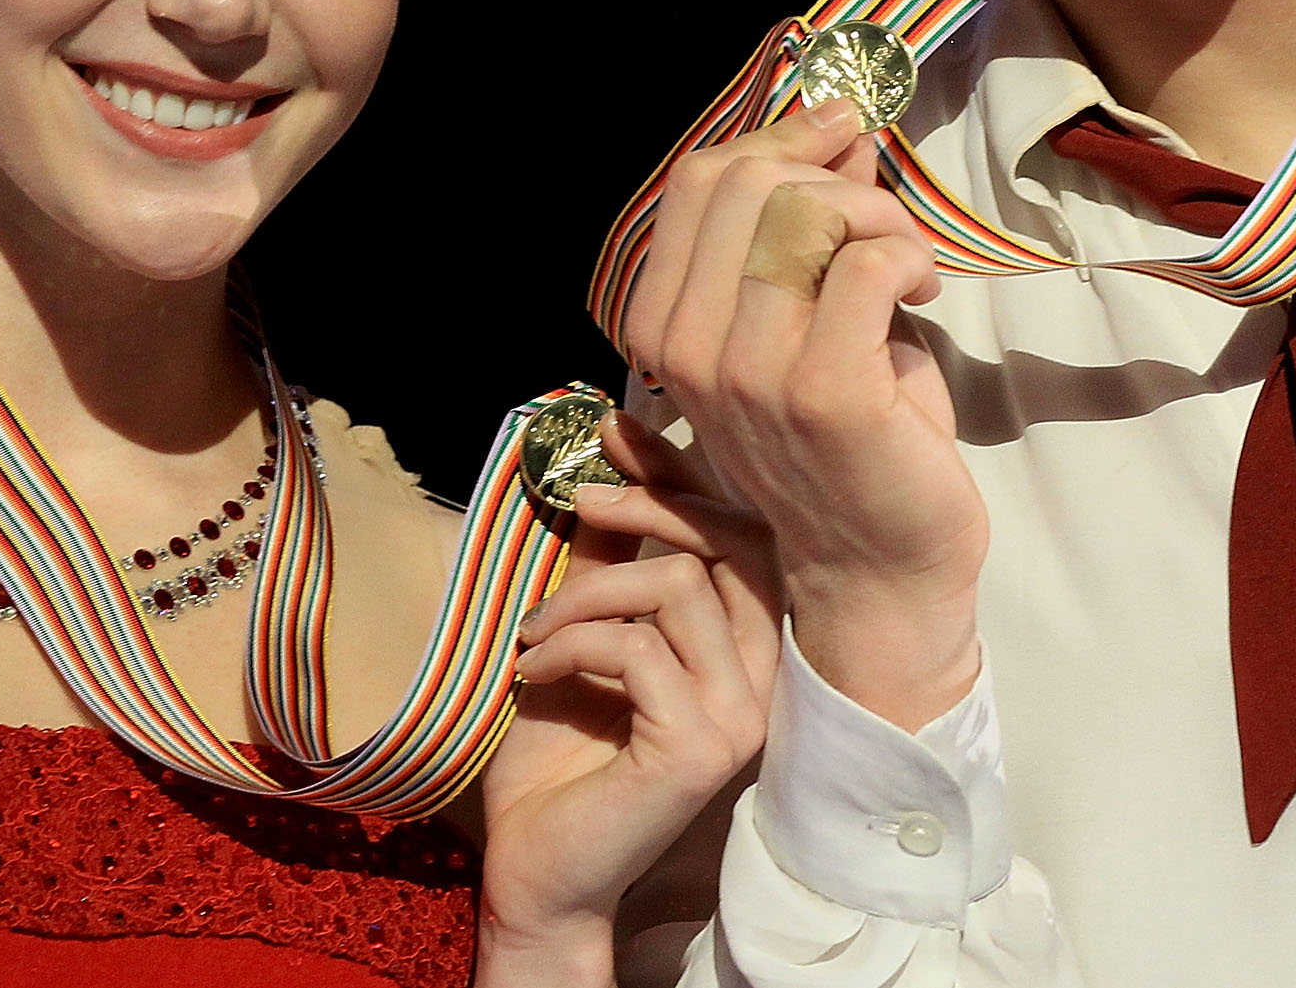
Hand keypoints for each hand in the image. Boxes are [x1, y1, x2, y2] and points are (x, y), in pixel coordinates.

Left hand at [476, 418, 773, 985]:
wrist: (535, 865)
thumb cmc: (558, 756)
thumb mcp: (581, 631)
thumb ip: (608, 559)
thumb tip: (603, 465)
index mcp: (746, 644)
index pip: (743, 530)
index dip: (684, 470)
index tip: (617, 429)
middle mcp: (763, 676)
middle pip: (734, 540)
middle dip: (649, 504)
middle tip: (577, 506)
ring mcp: (740, 713)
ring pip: (677, 586)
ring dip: (585, 594)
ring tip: (532, 636)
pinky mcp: (701, 745)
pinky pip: (639, 648)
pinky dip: (570, 645)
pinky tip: (532, 675)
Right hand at [618, 100, 987, 731]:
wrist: (877, 568)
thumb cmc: (851, 439)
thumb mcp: (808, 318)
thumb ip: (809, 225)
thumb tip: (836, 132)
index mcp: (664, 328)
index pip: (698, 181)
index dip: (779, 138)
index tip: (843, 139)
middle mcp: (688, 349)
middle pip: (746, 181)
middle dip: (831, 176)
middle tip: (881, 228)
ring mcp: (749, 373)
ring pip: (805, 212)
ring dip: (879, 219)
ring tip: (904, 268)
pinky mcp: (822, 394)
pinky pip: (864, 263)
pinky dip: (907, 258)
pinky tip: (922, 295)